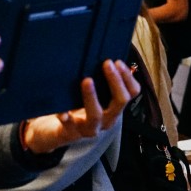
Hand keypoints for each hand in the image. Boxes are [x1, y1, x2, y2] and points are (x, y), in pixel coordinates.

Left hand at [22, 59, 138, 154]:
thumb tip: (106, 58)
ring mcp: (90, 128)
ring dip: (92, 97)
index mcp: (114, 108)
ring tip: (87, 80)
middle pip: (120, 101)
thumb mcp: (94, 94)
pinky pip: (69, 125)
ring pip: (96, 115)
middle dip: (115, 81)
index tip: (118, 62)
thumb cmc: (79, 108)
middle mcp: (107, 119)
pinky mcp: (71, 132)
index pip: (132, 93)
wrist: (58, 131)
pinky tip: (62, 110)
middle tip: (107, 64)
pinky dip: (65, 116)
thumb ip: (101, 80)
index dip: (128, 78)